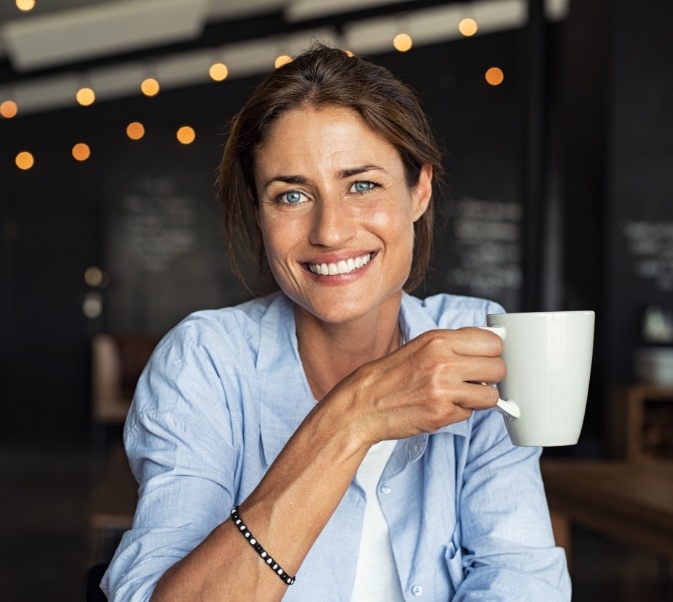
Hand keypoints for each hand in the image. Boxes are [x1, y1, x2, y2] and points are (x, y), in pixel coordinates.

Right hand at [329, 327, 505, 446]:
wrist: (362, 404)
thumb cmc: (390, 375)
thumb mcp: (420, 346)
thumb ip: (454, 344)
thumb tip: (493, 344)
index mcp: (438, 340)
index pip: (492, 342)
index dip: (493, 352)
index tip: (486, 358)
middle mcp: (443, 362)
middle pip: (498, 368)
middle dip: (490, 376)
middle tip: (474, 379)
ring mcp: (443, 390)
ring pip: (491, 395)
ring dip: (480, 398)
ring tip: (459, 394)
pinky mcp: (442, 415)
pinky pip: (470, 414)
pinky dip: (460, 412)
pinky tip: (441, 406)